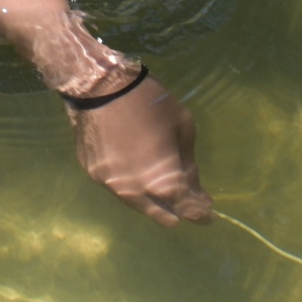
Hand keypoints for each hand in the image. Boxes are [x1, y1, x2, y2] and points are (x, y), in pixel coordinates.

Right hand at [68, 77, 210, 225]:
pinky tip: (132, 161)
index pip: (189, 211)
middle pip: (163, 217)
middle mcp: (136, 193)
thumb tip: (198, 193)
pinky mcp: (93, 173)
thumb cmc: (150, 102)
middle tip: (185, 194)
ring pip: (138, 204)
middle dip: (178, 210)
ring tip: (158, 176)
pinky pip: (117, 186)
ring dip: (152, 197)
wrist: (100, 84)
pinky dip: (130, 181)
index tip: (208, 209)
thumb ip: (190, 167)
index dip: (202, 214)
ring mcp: (111, 185)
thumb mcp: (182, 128)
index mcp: (163, 182)